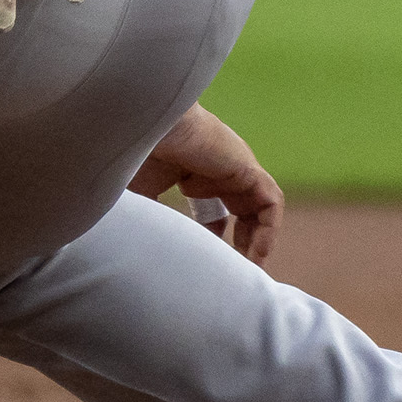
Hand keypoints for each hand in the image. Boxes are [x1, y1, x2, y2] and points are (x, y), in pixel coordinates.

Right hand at [133, 103, 282, 265]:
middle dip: (241, 242)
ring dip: (256, 240)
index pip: (213, 208)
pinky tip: (255, 253)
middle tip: (234, 274)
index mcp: (190, 172)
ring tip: (248, 270)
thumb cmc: (131, 157)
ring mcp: (233, 167)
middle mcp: (216, 168)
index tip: (204, 264)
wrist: (140, 127)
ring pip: (259, 208)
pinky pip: (270, 203)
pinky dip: (268, 230)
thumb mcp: (137, 198)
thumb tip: (140, 253)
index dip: (211, 238)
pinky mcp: (247, 168)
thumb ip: (149, 221)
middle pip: (242, 209)